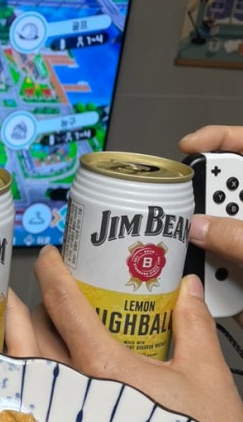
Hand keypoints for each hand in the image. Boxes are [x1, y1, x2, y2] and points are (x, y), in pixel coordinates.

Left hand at [9, 245, 242, 421]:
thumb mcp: (206, 378)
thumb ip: (192, 326)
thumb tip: (186, 288)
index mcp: (104, 367)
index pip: (65, 306)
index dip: (52, 274)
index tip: (49, 256)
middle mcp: (70, 388)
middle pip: (34, 332)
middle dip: (30, 305)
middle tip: (33, 290)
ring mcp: (56, 414)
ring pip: (20, 362)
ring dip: (12, 333)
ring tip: (9, 314)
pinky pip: (22, 394)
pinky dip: (14, 370)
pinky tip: (16, 362)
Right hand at [179, 125, 242, 326]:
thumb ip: (238, 237)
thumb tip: (198, 226)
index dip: (223, 140)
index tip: (190, 147)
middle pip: (228, 194)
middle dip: (202, 200)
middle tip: (184, 208)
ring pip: (215, 234)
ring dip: (200, 245)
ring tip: (192, 252)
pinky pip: (215, 269)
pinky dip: (204, 275)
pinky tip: (200, 281)